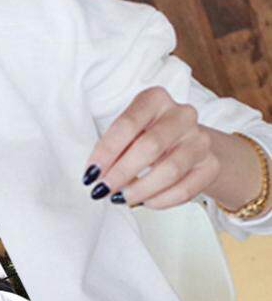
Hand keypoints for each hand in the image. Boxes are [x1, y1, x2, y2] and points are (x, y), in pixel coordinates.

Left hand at [83, 86, 219, 208]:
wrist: (184, 142)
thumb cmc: (144, 135)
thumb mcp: (127, 131)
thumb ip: (114, 147)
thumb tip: (95, 175)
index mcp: (155, 98)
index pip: (127, 124)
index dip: (106, 151)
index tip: (90, 173)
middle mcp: (182, 114)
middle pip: (150, 147)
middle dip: (121, 173)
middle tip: (102, 189)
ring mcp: (200, 139)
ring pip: (169, 171)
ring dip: (140, 190)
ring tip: (120, 198)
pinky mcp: (210, 164)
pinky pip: (185, 189)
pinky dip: (161, 200)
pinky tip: (144, 202)